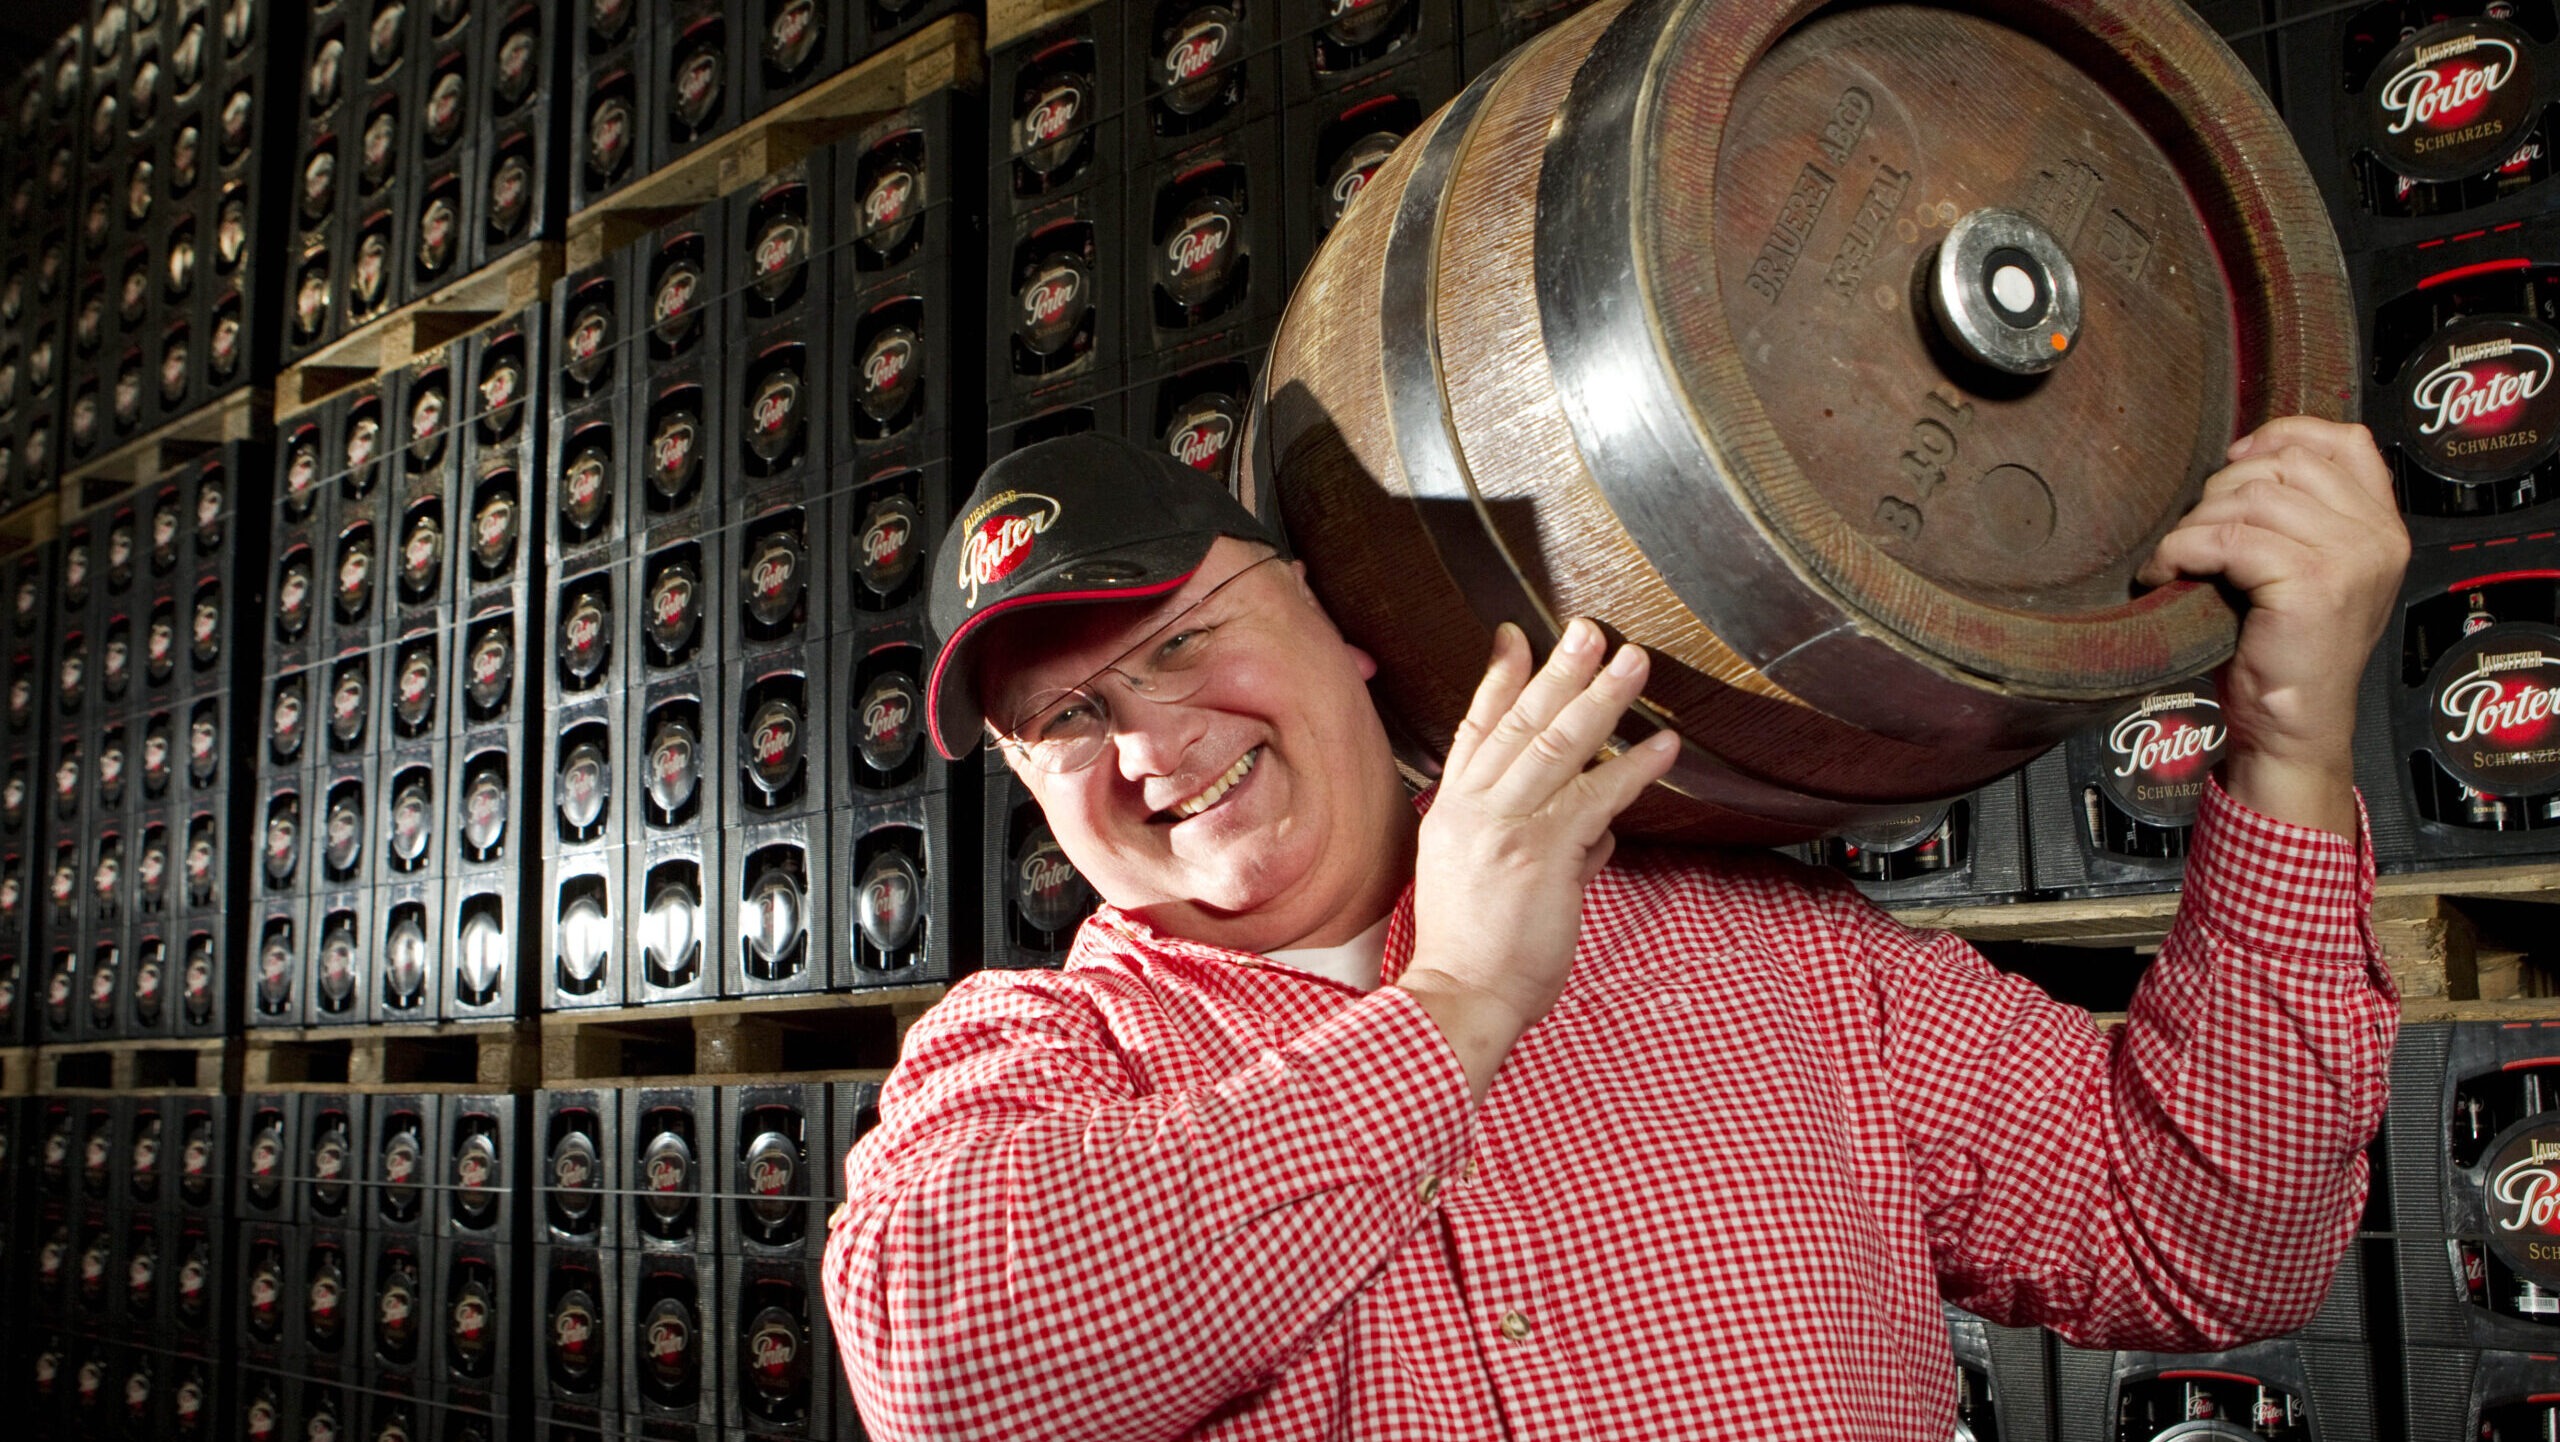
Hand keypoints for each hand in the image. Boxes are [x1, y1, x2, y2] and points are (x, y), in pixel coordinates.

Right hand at [1397, 618, 1679, 1102]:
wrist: (1458, 997)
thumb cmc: (1473, 952)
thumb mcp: (1484, 883)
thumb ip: (1540, 846)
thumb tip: (1592, 834)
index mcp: (1453, 811)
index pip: (1474, 729)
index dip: (1498, 680)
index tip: (1515, 637)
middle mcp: (1473, 808)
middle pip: (1518, 722)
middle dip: (1557, 671)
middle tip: (1588, 630)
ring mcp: (1506, 827)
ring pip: (1556, 745)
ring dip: (1600, 699)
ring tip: (1634, 663)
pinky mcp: (1542, 854)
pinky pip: (1595, 798)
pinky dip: (1633, 771)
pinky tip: (1664, 748)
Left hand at [2133, 417, 2409, 835]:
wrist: (2295, 727)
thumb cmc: (2286, 652)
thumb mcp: (2310, 572)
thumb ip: (2301, 517)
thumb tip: (2242, 458)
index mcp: (2383, 527)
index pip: (2346, 441)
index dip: (2282, 434)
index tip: (2234, 458)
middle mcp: (2377, 537)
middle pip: (2285, 465)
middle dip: (2221, 490)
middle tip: (2192, 534)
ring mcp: (2350, 559)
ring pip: (2252, 498)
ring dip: (2196, 524)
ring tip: (2176, 559)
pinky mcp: (2311, 585)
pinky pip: (2228, 539)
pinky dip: (2182, 551)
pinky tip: (2166, 574)